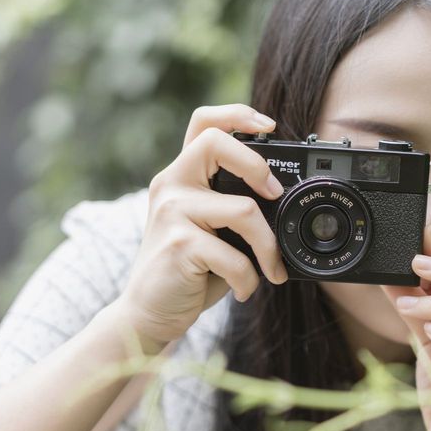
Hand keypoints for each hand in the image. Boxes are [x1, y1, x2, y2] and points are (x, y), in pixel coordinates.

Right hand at [111, 104, 288, 348]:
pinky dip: (249, 279)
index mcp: (181, 177)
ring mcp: (172, 213)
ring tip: (272, 268)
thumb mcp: (211, 231)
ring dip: (268, 246)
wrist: (148, 314)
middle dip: (257, 164)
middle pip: (216, 143)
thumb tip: (283, 199)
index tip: (270, 127)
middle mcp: (171, 186)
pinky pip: (236, 257)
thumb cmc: (187, 272)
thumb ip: (232, 206)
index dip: (238, 115)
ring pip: (243, 209)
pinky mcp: (179, 245)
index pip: (203, 124)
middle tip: (275, 194)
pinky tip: (242, 290)